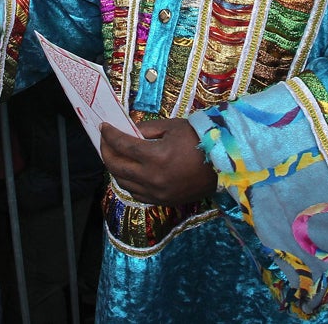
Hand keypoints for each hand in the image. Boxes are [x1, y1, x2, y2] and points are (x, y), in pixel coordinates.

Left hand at [100, 119, 217, 206]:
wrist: (223, 163)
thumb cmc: (199, 140)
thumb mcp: (172, 127)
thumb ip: (147, 130)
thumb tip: (128, 131)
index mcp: (156, 156)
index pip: (122, 145)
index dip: (109, 135)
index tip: (104, 127)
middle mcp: (153, 178)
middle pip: (117, 167)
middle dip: (106, 152)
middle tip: (104, 141)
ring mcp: (157, 193)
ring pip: (123, 183)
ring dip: (114, 168)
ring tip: (114, 156)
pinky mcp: (163, 201)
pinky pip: (136, 194)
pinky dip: (128, 182)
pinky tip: (129, 172)